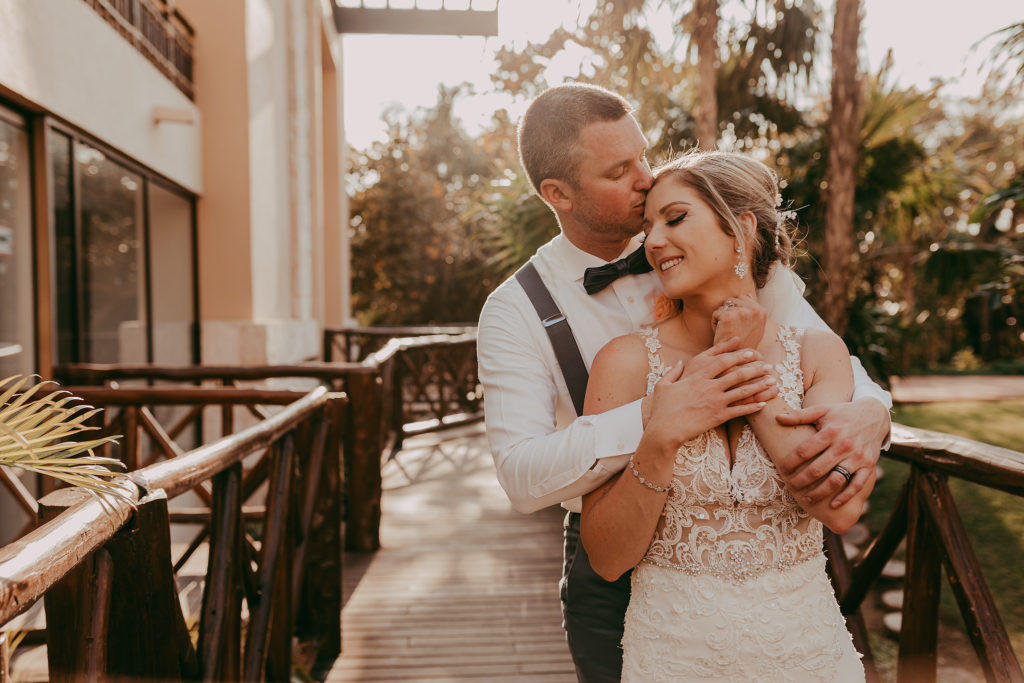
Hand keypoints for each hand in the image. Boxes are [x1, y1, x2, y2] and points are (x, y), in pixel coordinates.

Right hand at [641, 336, 778, 453]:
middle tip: (767, 365)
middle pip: (737, 374)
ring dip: (759, 385)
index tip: (750, 352)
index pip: (722, 361)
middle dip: (755, 368)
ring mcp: (715, 402)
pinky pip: (740, 410)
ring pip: (742, 391)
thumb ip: (673, 372)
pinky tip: (763, 403)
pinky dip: (753, 406)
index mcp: (696, 377)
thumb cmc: (662, 409)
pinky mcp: (718, 417)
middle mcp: (709, 387)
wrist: (665, 430)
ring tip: (772, 381)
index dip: (738, 355)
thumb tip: (679, 362)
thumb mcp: (663, 386)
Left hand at [712, 295, 765, 349]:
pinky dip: (715, 323)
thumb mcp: (754, 326)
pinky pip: (716, 313)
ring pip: (724, 306)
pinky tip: (722, 333)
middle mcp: (754, 310)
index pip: (743, 298)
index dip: (736, 310)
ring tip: (728, 330)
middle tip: (733, 329)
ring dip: (722, 317)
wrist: (736, 359)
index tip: (738, 324)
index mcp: (762, 311)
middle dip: (729, 312)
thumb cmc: (743, 343)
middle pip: (732, 300)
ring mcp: (742, 312)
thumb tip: (747, 294)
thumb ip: (752, 311)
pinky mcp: (729, 316)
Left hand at [774, 398, 890, 507]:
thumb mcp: (822, 410)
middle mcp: (844, 445)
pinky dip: (846, 496)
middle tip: (790, 487)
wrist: (875, 415)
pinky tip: (833, 505)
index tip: (782, 470)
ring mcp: (857, 457)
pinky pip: (857, 485)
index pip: (805, 451)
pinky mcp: (868, 465)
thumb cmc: (843, 413)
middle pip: (818, 469)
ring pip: (836, 480)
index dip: (791, 462)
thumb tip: (777, 418)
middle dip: (801, 480)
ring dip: (820, 493)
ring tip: (806, 500)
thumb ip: (800, 415)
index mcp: (830, 432)